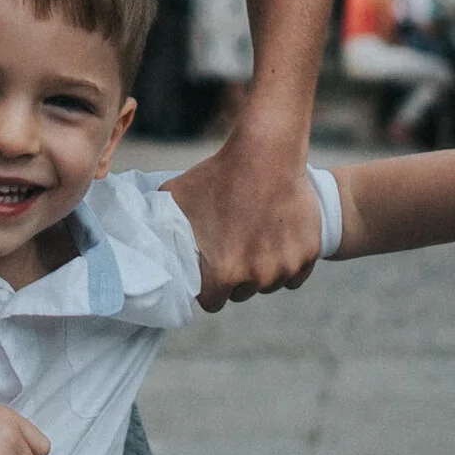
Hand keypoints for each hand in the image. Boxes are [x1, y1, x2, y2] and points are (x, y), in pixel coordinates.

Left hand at [165, 142, 320, 310]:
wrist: (266, 153)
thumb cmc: (218, 175)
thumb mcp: (175, 199)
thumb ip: (161, 228)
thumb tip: (144, 242)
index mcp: (224, 273)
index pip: (211, 302)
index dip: (207, 286)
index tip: (208, 270)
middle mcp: (257, 277)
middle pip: (242, 292)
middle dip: (235, 276)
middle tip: (232, 246)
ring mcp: (286, 266)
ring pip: (269, 282)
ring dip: (262, 269)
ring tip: (254, 235)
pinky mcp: (309, 254)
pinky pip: (295, 272)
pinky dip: (287, 260)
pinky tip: (277, 235)